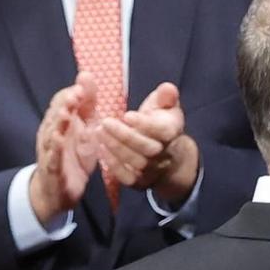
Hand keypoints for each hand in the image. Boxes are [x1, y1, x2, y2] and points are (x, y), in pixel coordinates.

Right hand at [29, 75, 99, 224]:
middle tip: (77, 94)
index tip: (84, 86)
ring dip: (58, 122)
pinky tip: (58, 141)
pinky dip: (54, 149)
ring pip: (50, 133)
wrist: (59, 192)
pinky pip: (51, 157)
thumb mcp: (85, 128)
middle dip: (66, 103)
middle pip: (55, 114)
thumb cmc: (73, 156)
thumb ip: (87, 104)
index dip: (72, 93)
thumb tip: (86, 74)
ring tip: (67, 113)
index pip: (61, 101)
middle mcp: (52, 133)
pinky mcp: (52, 169)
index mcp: (61, 122)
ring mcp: (49, 151)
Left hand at [97, 82, 199, 203]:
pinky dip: (114, 166)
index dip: (144, 124)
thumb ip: (166, 97)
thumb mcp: (166, 108)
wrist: (168, 158)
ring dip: (116, 148)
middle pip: (146, 148)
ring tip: (98, 133)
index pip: (161, 131)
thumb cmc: (161, 126)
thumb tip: (167, 88)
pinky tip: (101, 150)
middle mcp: (163, 154)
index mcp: (171, 134)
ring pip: (136, 162)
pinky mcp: (139, 182)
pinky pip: (127, 177)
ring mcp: (151, 170)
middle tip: (105, 122)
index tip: (126, 115)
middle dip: (125, 135)